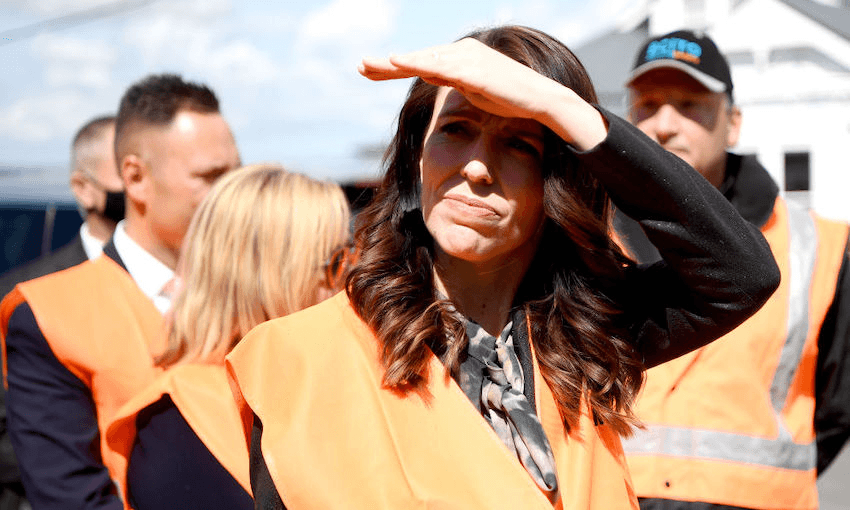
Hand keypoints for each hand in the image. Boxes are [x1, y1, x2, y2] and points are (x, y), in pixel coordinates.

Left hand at [359, 38, 606, 148]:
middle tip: (360, 67)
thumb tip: (432, 80)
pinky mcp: (473, 69)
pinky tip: (397, 61)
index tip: (370, 72)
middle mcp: (461, 53)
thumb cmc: (510, 100)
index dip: (394, 68)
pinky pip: (439, 66)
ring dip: (394, 63)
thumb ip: (452, 83)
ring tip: (368, 65)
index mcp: (460, 59)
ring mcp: (467, 59)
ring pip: (423, 60)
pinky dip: (417, 62)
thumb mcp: (474, 91)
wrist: (540, 103)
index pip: (422, 63)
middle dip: (387, 65)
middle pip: (417, 59)